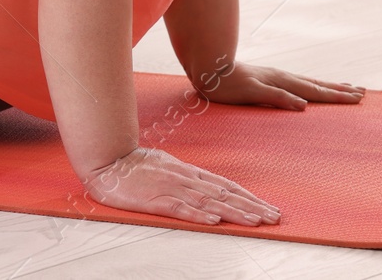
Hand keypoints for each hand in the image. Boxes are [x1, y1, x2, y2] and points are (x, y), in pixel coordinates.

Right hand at [81, 146, 279, 225]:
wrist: (107, 160)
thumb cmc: (134, 164)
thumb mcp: (166, 165)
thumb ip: (187, 177)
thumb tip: (208, 187)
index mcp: (188, 172)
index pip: (226, 186)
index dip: (249, 198)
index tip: (268, 208)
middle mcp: (185, 179)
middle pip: (224, 195)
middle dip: (251, 207)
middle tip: (275, 218)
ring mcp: (170, 189)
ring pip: (208, 202)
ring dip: (234, 213)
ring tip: (256, 221)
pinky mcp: (154, 199)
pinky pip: (179, 208)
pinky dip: (198, 215)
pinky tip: (214, 221)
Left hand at [197, 61, 364, 108]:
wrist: (208, 68)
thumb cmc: (226, 85)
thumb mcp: (251, 93)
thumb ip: (277, 97)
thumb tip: (303, 105)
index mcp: (282, 83)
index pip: (315, 92)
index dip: (336, 97)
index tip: (357, 99)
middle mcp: (282, 77)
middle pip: (317, 85)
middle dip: (339, 90)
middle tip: (363, 93)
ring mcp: (276, 76)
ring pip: (309, 81)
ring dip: (329, 85)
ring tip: (346, 86)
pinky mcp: (268, 78)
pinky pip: (298, 82)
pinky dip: (311, 85)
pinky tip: (311, 88)